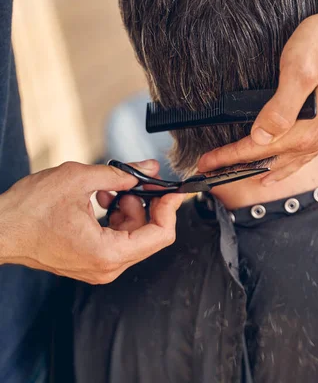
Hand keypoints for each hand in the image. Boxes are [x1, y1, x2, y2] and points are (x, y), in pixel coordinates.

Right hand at [0, 160, 184, 283]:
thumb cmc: (28, 211)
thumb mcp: (78, 179)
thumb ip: (121, 174)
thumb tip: (149, 168)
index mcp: (108, 254)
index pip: (162, 235)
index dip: (171, 209)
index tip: (171, 190)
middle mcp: (107, 268)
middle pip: (150, 236)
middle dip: (146, 205)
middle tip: (135, 182)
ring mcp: (99, 268)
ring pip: (134, 236)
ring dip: (129, 209)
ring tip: (107, 190)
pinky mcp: (91, 262)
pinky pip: (118, 240)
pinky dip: (117, 218)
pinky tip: (101, 200)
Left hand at [198, 0, 317, 182]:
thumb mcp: (301, 68)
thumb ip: (282, 106)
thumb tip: (262, 137)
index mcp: (305, 127)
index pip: (257, 149)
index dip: (229, 157)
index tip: (205, 163)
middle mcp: (317, 136)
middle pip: (272, 160)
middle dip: (240, 167)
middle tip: (214, 171)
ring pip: (294, 162)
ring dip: (270, 171)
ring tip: (254, 179)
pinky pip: (311, 155)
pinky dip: (295, 165)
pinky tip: (292, 164)